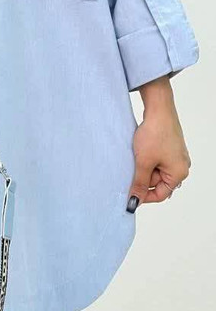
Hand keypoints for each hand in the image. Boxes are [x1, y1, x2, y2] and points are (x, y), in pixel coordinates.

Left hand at [127, 76, 190, 211]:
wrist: (158, 109)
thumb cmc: (155, 134)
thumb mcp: (143, 162)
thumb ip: (139, 183)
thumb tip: (135, 201)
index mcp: (179, 173)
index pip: (160, 194)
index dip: (143, 196)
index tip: (129, 194)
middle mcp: (181, 166)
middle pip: (157, 182)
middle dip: (142, 178)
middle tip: (130, 169)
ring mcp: (175, 156)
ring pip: (154, 170)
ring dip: (143, 167)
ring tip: (136, 156)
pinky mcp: (169, 147)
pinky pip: (156, 160)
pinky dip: (145, 159)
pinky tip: (139, 151)